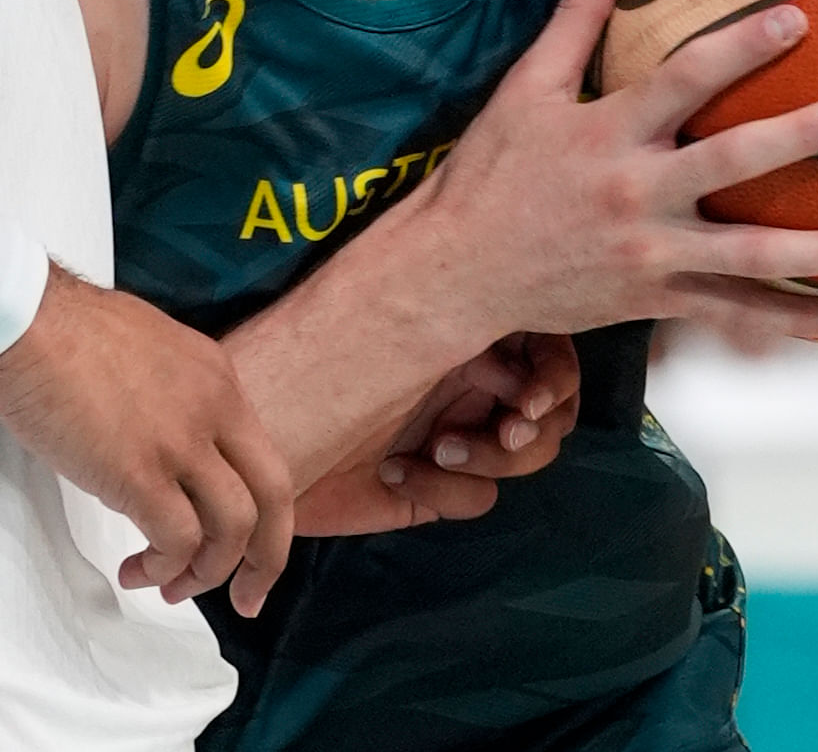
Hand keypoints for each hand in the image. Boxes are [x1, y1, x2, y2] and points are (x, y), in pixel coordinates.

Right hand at [0, 264, 293, 616]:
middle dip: (266, 558)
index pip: (263, 457)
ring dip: (205, 572)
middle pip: (273, 497)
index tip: (248, 546)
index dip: (263, 512)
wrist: (21, 317)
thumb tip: (163, 444)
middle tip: (245, 596)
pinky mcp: (139, 473)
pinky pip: (176, 541)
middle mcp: (213, 408)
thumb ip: (174, 397)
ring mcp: (181, 442)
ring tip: (171, 586)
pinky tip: (137, 570)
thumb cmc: (60, 329)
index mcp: (217, 378)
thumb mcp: (148, 351)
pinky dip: (163, 568)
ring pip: (231, 530)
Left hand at [294, 333, 582, 534]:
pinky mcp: (438, 489)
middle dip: (537, 422)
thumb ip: (451, 321)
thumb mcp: (385, 328)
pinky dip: (445, 487)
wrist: (260, 430)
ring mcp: (460, 437)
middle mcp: (471, 383)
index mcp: (466, 332)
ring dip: (493, 456)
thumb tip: (513, 350)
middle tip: (507, 430)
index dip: (556, 373)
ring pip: (526, 454)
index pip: (547, 345)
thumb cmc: (311, 362)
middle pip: (552, 407)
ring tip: (438, 446)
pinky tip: (395, 472)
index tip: (528, 398)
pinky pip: (478, 497)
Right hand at [402, 0, 817, 345]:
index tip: (797, 19)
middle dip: (799, 137)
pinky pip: (734, 311)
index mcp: (606, 132)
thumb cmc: (490, 170)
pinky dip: (793, 320)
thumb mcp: (525, 87)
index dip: (741, 46)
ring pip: (750, 253)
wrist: (457, 269)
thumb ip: (577, 16)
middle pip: (730, 161)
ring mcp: (650, 253)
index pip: (683, 79)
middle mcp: (634, 192)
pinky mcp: (655, 299)